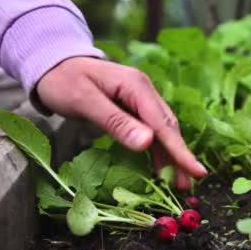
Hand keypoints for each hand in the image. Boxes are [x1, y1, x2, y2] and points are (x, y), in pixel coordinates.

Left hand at [36, 57, 206, 189]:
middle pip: (168, 129)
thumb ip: (116, 122)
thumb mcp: (84, 100)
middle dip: (180, 158)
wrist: (53, 63)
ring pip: (162, 132)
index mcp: (136, 86)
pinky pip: (151, 132)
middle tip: (188, 186)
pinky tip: (161, 168)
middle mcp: (145, 92)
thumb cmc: (63, 80)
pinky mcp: (134, 109)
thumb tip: (147, 142)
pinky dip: (158, 151)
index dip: (180, 150)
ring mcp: (141, 100)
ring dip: (171, 157)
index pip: (163, 124)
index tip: (197, 171)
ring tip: (179, 184)